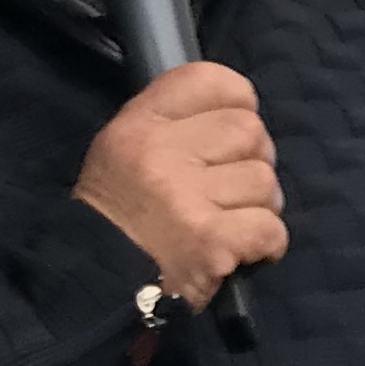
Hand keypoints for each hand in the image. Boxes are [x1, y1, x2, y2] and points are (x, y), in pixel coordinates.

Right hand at [73, 63, 285, 307]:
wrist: (93, 285)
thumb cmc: (118, 218)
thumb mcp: (124, 151)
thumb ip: (175, 125)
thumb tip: (242, 116)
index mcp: (137, 125)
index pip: (210, 81)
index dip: (237, 102)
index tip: (230, 134)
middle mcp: (160, 154)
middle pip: (249, 130)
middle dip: (251, 161)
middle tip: (229, 190)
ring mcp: (186, 199)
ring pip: (264, 182)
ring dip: (258, 206)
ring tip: (229, 224)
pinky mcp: (210, 243)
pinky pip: (270, 228)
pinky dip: (266, 243)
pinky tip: (243, 251)